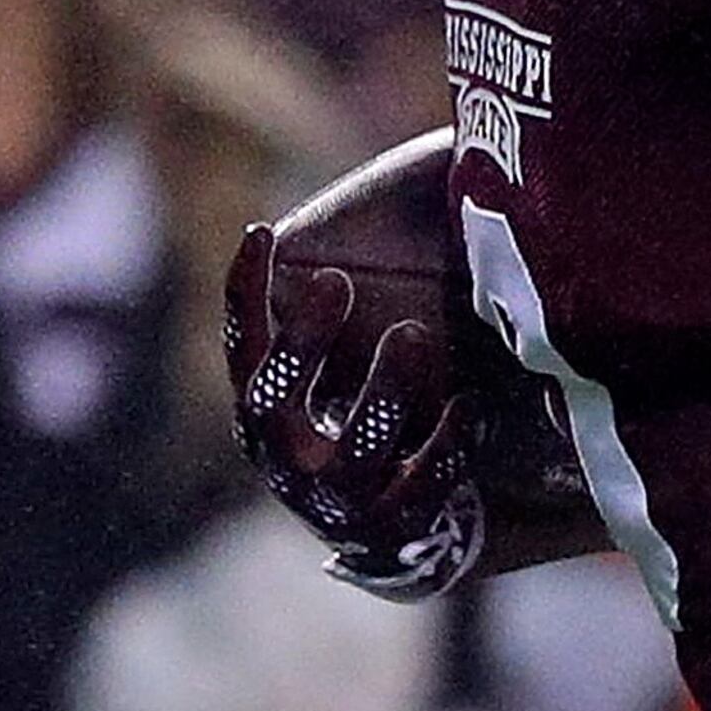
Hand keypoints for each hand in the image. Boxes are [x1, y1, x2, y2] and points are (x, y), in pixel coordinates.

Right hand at [224, 225, 484, 600]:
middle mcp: (288, 461)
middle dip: (303, 344)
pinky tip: (468, 406)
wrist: (408, 525)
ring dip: (378, 393)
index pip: (242, 347)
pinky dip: (440, 448)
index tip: (263, 230)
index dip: (244, 292)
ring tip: (414, 335)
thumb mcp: (354, 353)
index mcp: (268, 411)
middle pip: (273, 405)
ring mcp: (339, 506)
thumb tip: (414, 174)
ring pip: (349, 456)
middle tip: (338, 282)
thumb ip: (354, 289)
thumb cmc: (380, 407)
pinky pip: (414, 494)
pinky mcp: (395, 535)